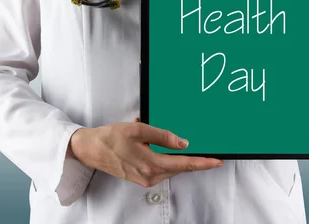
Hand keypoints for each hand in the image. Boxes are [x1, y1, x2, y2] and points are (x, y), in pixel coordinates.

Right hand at [69, 118, 222, 187]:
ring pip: (169, 167)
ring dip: (170, 154)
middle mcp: (150, 176)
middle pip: (179, 167)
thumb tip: (183, 143)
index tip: (217, 161)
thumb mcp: (138, 130)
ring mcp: (144, 178)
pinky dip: (160, 156)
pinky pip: (158, 167)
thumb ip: (163, 136)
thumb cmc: (110, 138)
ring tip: (157, 136)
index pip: (185, 164)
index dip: (203, 163)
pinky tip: (150, 142)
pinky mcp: (139, 177)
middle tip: (196, 146)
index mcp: (152, 165)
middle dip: (188, 157)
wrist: (91, 148)